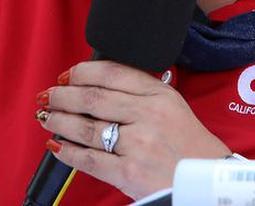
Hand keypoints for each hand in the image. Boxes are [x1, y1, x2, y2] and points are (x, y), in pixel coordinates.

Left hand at [37, 61, 229, 199]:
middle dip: (63, 95)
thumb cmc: (188, 145)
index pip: (111, 72)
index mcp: (159, 94)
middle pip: (93, 98)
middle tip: (48, 95)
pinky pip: (90, 159)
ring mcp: (138, 144)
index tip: (66, 76)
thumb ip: (139, 91)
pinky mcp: (130, 172)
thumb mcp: (172, 105)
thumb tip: (95, 82)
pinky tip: (57, 146)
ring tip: (47, 117)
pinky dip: (69, 152)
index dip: (81, 72)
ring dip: (60, 121)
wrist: (206, 181)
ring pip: (87, 127)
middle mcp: (148, 115)